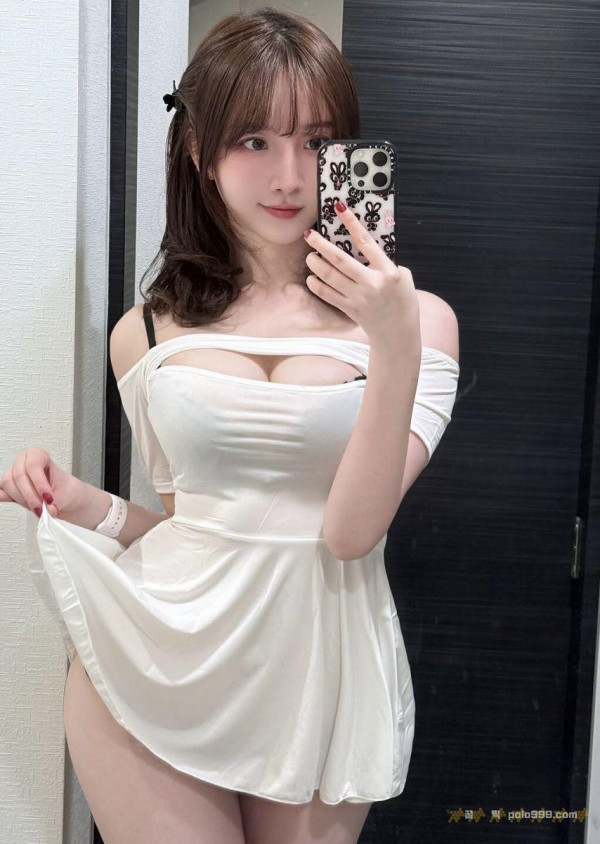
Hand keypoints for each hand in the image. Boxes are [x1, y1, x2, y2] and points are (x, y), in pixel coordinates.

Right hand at [0, 447, 85, 519]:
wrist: (63, 497)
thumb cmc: (64, 490)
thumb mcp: (65, 495)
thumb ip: (56, 503)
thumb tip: (48, 510)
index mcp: (38, 454)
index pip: (33, 465)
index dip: (39, 483)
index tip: (48, 499)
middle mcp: (22, 461)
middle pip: (19, 476)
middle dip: (30, 495)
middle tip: (42, 509)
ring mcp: (12, 473)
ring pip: (8, 484)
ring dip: (22, 499)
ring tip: (37, 509)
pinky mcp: (6, 487)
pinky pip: (0, 492)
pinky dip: (3, 497)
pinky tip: (10, 501)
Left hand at [303, 201, 418, 342]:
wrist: (399, 333)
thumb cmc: (403, 303)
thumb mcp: (404, 278)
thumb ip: (386, 263)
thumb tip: (366, 250)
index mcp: (388, 271)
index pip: (366, 242)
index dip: (351, 223)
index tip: (339, 209)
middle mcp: (372, 283)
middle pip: (340, 259)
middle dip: (321, 244)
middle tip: (309, 234)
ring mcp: (359, 298)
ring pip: (330, 277)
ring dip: (316, 264)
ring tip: (309, 256)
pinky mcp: (350, 309)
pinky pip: (328, 295)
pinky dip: (317, 285)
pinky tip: (311, 277)